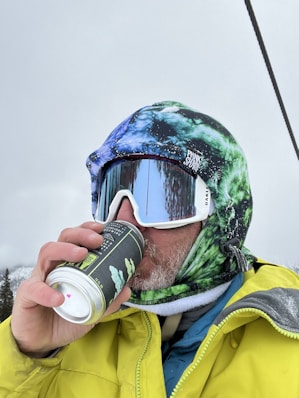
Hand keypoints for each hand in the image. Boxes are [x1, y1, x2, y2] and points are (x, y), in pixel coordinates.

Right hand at [11, 222, 130, 357]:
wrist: (42, 342)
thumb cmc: (64, 318)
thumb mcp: (91, 309)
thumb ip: (108, 300)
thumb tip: (126, 290)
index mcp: (68, 264)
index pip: (76, 239)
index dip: (87, 230)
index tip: (102, 229)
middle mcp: (53, 266)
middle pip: (63, 239)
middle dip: (80, 235)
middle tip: (97, 240)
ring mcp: (39, 278)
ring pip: (47, 253)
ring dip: (65, 250)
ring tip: (81, 255)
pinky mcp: (27, 295)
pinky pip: (34, 289)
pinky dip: (47, 292)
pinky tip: (59, 298)